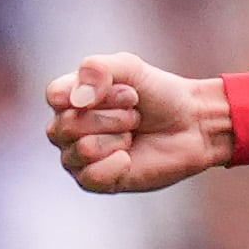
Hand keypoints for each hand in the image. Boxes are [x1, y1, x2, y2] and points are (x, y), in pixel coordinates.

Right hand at [44, 53, 231, 192]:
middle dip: (114, 116)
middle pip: (68, 124)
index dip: (95, 93)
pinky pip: (91, 177)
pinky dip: (117, 164)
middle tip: (135, 114)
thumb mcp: (130, 68)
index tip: (128, 92)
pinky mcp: (97, 181)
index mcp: (70, 98)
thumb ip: (97, 69)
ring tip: (134, 133)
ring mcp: (79, 156)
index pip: (55, 96)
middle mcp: (67, 128)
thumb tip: (76, 100)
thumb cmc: (159, 94)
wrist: (193, 124)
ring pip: (84, 149)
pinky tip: (129, 157)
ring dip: (119, 137)